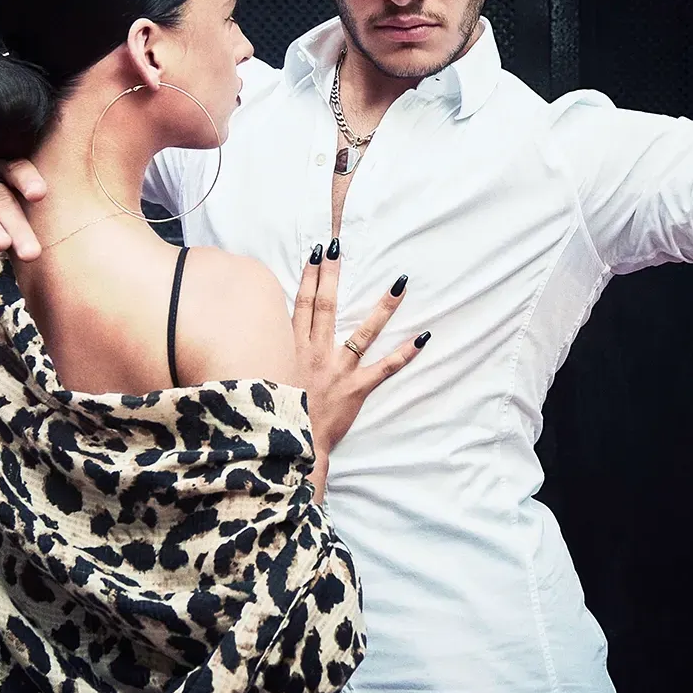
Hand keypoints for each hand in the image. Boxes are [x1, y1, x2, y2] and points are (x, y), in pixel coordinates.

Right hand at [291, 243, 427, 459]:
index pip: (300, 304)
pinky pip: (385, 367)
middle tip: (339, 248)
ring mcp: (339, 370)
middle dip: (333, 275)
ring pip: (364, 331)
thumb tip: (276, 332)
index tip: (316, 253)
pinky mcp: (356, 388)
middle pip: (326, 306)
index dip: (308, 277)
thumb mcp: (269, 376)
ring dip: (384, 306)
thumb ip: (277, 352)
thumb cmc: (278, 412)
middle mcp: (316, 353)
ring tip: (400, 284)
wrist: (289, 444)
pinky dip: (405, 353)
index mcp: (293, 349)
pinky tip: (423, 337)